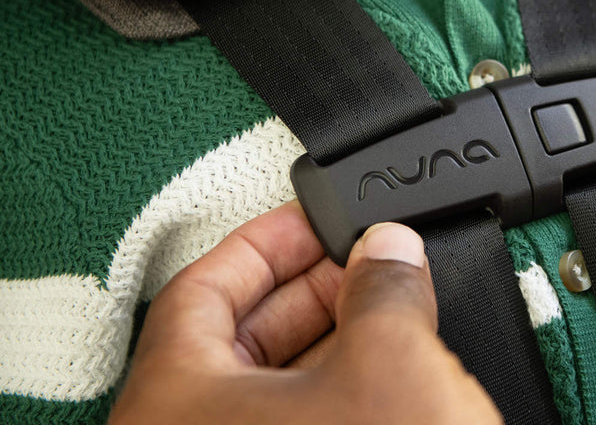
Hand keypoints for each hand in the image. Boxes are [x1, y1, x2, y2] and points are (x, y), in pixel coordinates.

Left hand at [108, 201, 499, 424]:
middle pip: (238, 336)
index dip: (266, 242)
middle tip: (362, 261)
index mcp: (177, 403)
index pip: (204, 284)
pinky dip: (341, 392)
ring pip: (272, 389)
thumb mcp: (390, 367)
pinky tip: (389, 374)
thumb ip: (386, 286)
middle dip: (309, 290)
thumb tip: (389, 248)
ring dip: (332, 340)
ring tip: (387, 308)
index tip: (311, 220)